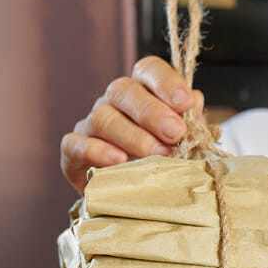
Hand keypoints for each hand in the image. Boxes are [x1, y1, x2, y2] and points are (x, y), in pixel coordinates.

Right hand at [60, 56, 205, 193]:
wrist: (134, 198)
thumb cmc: (164, 163)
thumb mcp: (184, 142)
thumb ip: (190, 122)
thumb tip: (194, 101)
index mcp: (143, 92)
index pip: (148, 70)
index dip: (166, 82)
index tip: (185, 103)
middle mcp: (114, 102)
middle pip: (123, 90)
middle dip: (152, 112)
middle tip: (175, 133)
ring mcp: (90, 125)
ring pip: (103, 118)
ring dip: (134, 136)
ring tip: (159, 155)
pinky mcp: (72, 152)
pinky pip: (76, 144)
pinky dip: (97, 151)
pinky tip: (119, 160)